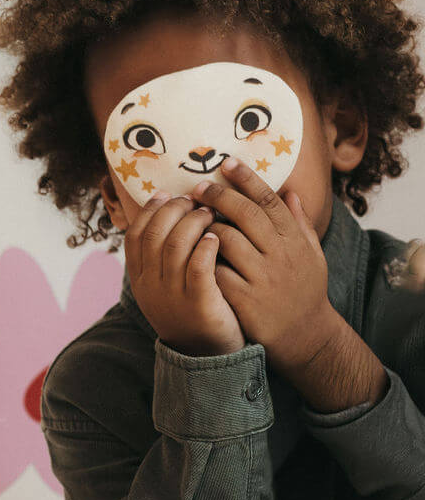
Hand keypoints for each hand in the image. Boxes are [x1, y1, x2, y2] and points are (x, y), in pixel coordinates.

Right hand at [123, 191, 245, 354]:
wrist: (205, 354)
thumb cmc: (190, 310)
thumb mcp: (164, 285)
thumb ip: (161, 255)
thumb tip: (166, 211)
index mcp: (139, 279)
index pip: (135, 234)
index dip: (150, 210)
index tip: (168, 194)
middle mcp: (150, 286)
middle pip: (154, 234)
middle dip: (174, 210)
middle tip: (195, 200)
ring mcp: (172, 296)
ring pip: (175, 246)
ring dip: (193, 222)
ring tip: (211, 213)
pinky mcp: (198, 304)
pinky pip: (198, 266)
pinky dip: (206, 246)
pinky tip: (216, 236)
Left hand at [197, 159, 386, 410]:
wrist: (305, 336)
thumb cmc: (304, 291)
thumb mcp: (311, 255)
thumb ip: (299, 223)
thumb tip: (290, 191)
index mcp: (295, 239)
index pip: (269, 200)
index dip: (247, 179)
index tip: (226, 163)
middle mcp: (281, 254)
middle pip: (247, 214)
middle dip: (220, 196)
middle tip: (197, 187)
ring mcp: (263, 277)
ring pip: (228, 240)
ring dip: (207, 226)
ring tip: (191, 220)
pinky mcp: (246, 300)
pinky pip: (217, 272)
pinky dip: (202, 259)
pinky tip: (188, 251)